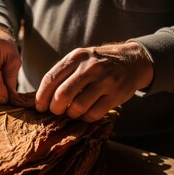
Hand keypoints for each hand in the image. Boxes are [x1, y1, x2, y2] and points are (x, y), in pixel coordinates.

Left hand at [35, 42, 153, 121]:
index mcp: (76, 57)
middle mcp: (89, 67)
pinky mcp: (116, 94)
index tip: (40, 107)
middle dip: (55, 108)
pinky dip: (86, 117)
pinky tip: (86, 113)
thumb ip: (62, 74)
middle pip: (62, 95)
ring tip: (73, 111)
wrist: (133, 60)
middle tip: (57, 111)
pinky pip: (93, 114)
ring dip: (71, 114)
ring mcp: (104, 81)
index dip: (41, 97)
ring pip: (77, 107)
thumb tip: (42, 97)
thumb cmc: (98, 64)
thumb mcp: (80, 60)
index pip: (50, 79)